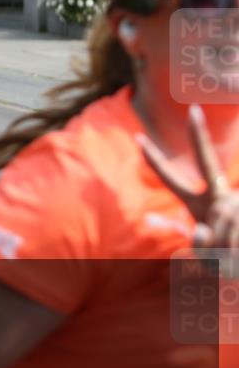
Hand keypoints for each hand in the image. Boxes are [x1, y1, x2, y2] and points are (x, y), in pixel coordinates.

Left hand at [138, 104, 238, 248]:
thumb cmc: (232, 259)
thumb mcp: (207, 254)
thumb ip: (197, 243)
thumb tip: (199, 230)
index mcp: (201, 204)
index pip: (172, 180)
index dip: (154, 161)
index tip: (137, 138)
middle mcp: (220, 196)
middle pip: (207, 161)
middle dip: (199, 135)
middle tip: (194, 108)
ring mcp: (235, 202)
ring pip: (219, 222)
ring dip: (225, 251)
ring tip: (234, 255)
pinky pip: (231, 236)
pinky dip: (233, 254)